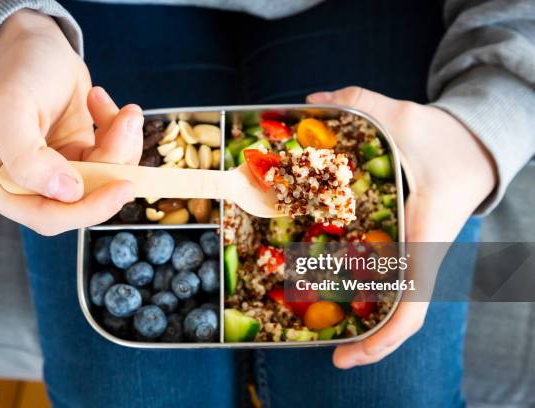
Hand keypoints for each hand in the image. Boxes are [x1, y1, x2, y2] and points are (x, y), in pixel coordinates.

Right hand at [0, 10, 143, 235]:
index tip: (121, 183)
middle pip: (79, 204)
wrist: (35, 45)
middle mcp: (17, 186)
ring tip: (124, 111)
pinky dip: (120, 135)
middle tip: (129, 129)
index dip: (86, 208)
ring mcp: (51, 176)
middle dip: (112, 169)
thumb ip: (27, 159)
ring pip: (102, 183)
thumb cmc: (15, 70)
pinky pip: (110, 163)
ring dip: (122, 146)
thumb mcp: (10, 107)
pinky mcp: (77, 162)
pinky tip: (102, 103)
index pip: (42, 215)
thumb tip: (67, 193)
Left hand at [307, 87, 495, 367]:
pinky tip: (339, 293)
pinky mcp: (411, 246)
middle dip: (371, 344)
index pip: (413, 303)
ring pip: (397, 304)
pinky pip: (392, 281)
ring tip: (327, 337)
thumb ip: (361, 102)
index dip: (384, 338)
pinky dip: (371, 296)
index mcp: (426, 236)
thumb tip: (312, 100)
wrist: (479, 147)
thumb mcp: (406, 116)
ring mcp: (418, 254)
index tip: (347, 356)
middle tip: (331, 357)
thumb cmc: (449, 140)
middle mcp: (423, 254)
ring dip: (369, 325)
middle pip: (402, 318)